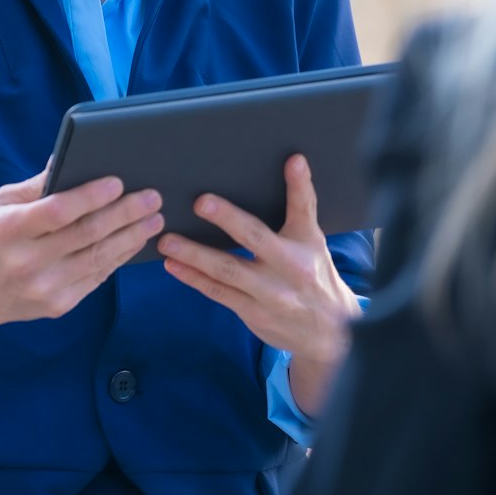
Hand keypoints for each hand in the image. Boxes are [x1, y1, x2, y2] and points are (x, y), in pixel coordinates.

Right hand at [0, 170, 163, 330]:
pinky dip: (119, 258)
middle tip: (152, 198)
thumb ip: (36, 186)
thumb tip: (68, 157)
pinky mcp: (58, 305)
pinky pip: (97, 278)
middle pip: (87, 234)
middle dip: (125, 213)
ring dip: (132, 237)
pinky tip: (134, 242)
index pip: (58, 211)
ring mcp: (45, 287)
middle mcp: (28, 261)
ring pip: (98, 258)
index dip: (90, 196)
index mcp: (11, 229)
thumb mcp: (1, 204)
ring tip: (154, 219)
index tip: (118, 182)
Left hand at [158, 154, 359, 413]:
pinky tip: (173, 265)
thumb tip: (293, 161)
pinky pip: (218, 292)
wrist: (328, 333)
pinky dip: (193, 278)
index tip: (293, 161)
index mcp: (306, 243)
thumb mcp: (313, 241)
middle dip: (228, 219)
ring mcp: (270, 293)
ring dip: (195, 254)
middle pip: (256, 238)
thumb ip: (300, 206)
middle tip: (200, 202)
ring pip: (228, 270)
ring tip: (167, 240)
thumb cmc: (314, 275)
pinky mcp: (252, 312)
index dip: (299, 185)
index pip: (304, 209)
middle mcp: (291, 268)